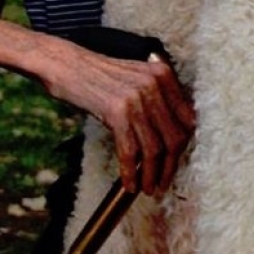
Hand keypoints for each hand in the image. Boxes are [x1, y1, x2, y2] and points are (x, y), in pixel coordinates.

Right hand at [49, 43, 194, 196]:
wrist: (66, 64)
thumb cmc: (99, 74)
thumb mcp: (135, 77)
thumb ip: (156, 97)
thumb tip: (170, 134)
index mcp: (163, 74)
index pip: (187, 118)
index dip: (183, 146)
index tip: (175, 163)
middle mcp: (154, 84)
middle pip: (174, 137)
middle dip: (171, 166)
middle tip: (163, 183)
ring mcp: (137, 98)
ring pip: (154, 149)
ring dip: (152, 175)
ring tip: (148, 189)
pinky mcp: (117, 112)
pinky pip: (130, 151)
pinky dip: (131, 173)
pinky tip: (129, 184)